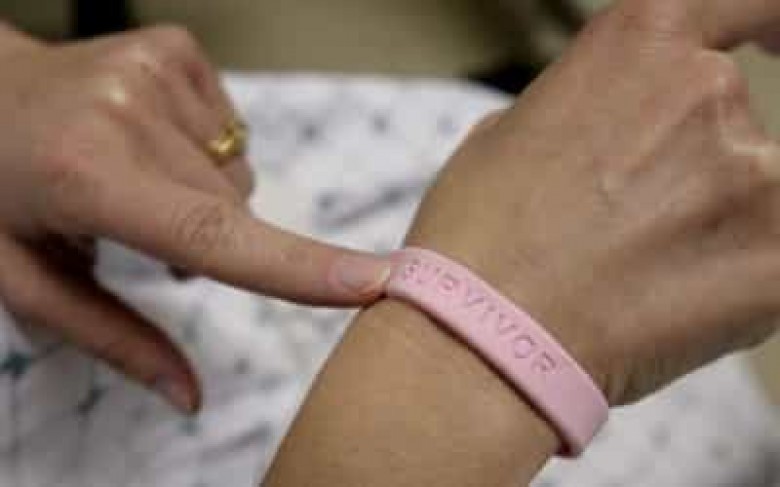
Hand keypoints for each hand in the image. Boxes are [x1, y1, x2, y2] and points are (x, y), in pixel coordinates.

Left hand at [0, 25, 389, 412]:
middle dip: (208, 237)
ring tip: (140, 177)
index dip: (296, 266)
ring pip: (236, 176)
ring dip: (204, 195)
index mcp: (85, 177)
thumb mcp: (29, 282)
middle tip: (141, 223)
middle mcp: (127, 113)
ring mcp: (155, 69)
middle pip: (234, 211)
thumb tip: (190, 396)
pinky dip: (203, 152)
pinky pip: (230, 132)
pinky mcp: (174, 48)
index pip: (212, 235)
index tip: (373, 282)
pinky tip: (151, 139)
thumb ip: (116, 340)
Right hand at [403, 0, 779, 404]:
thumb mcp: (509, 134)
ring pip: (751, 197)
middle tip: (623, 223)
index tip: (770, 44)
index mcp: (639, 45)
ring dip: (700, 229)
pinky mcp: (777, 265)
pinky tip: (667, 303)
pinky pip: (769, 262)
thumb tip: (609, 127)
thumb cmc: (478, 238)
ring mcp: (753, 179)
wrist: (480, 338)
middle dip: (687, 167)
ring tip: (632, 275)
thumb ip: (583, 110)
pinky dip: (727, 281)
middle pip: (729, 121)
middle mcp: (706, 93)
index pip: (742, 5)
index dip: (765, 24)